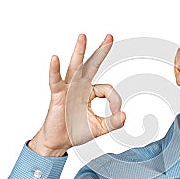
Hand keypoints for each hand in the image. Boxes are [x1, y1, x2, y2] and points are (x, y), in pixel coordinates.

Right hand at [29, 34, 125, 156]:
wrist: (59, 142)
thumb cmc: (76, 132)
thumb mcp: (100, 127)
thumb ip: (113, 122)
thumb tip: (125, 115)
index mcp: (90, 92)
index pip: (107, 89)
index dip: (114, 101)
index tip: (116, 113)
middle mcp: (80, 86)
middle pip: (92, 65)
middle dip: (101, 51)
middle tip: (110, 36)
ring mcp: (68, 89)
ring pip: (75, 67)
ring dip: (79, 51)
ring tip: (83, 36)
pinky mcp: (58, 95)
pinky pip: (56, 81)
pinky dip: (54, 70)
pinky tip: (55, 58)